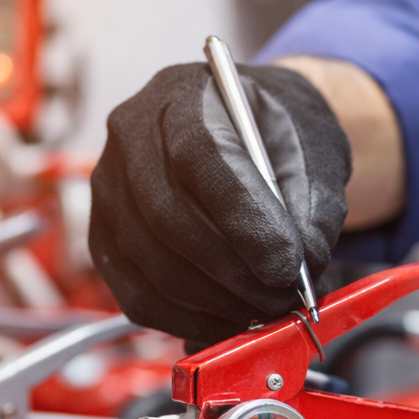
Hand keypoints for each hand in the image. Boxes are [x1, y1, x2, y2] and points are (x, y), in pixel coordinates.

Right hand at [89, 63, 350, 345]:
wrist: (248, 135)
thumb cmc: (278, 140)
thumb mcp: (313, 154)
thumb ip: (313, 206)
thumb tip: (304, 266)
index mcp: (184, 96)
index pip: (200, 159)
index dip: (244, 221)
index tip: (286, 266)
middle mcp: (131, 136)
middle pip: (168, 219)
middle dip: (233, 274)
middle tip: (283, 300)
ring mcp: (108, 189)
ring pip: (152, 264)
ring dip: (215, 303)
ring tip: (266, 312)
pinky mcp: (105, 240)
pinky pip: (139, 296)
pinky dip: (189, 320)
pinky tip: (229, 321)